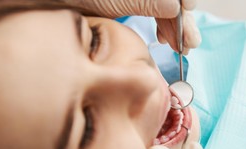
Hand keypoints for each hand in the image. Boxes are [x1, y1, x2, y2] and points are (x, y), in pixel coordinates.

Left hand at [67, 0, 201, 53]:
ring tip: (180, 47)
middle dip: (183, 22)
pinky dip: (163, 27)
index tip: (187, 28)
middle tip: (188, 44)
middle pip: (174, 1)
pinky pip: (156, 13)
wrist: (57, 1)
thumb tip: (179, 8)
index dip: (185, 7)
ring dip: (176, 28)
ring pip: (167, 9)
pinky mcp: (133, 3)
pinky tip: (163, 38)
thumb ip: (156, 2)